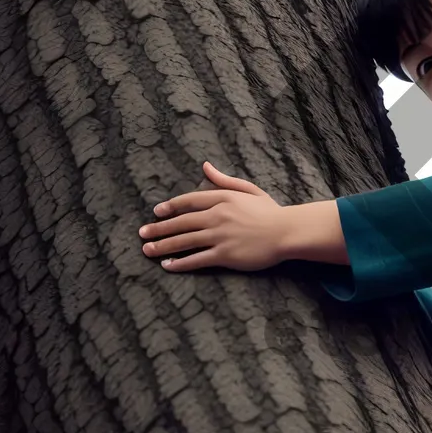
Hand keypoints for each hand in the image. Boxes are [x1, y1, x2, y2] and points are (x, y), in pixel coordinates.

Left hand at [140, 161, 288, 272]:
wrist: (287, 232)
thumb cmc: (271, 212)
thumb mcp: (249, 190)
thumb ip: (225, 180)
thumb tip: (205, 166)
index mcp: (223, 198)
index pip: (189, 201)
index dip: (171, 207)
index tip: (157, 212)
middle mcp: (217, 216)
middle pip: (181, 222)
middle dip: (159, 229)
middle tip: (143, 234)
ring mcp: (220, 236)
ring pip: (184, 241)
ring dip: (163, 247)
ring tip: (148, 251)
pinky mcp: (225, 255)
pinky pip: (197, 259)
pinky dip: (180, 263)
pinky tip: (169, 266)